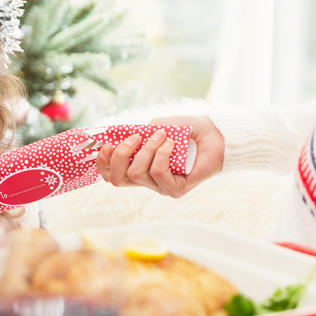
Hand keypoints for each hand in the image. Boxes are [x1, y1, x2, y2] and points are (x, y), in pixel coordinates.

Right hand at [95, 115, 224, 197]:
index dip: (102, 161)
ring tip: (163, 135)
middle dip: (120, 155)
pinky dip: (162, 154)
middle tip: (135, 138)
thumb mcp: (155, 126)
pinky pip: (158, 173)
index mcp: (137, 167)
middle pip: (117, 179)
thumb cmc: (184, 130)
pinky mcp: (175, 189)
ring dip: (147, 149)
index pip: (110, 174)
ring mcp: (160, 187)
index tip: (107, 143)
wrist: (213, 134)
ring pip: (137, 173)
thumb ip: (137, 132)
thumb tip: (119, 136)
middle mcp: (146, 181)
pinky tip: (171, 144)